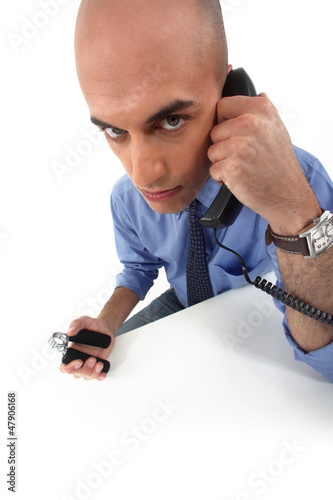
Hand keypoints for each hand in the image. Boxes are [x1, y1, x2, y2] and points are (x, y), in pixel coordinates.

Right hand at [60, 316, 114, 380]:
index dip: (69, 367)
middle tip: (92, 359)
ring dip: (93, 372)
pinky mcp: (98, 365)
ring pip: (87, 375)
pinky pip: (97, 376)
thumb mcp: (84, 321)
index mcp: (72, 351)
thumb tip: (70, 332)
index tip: (78, 362)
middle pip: (76, 373)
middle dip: (84, 369)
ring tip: (99, 362)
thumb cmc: (92, 325)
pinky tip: (102, 372)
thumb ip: (76, 324)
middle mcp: (79, 359)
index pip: (64, 366)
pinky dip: (99, 376)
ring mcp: (89, 363)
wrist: (106, 328)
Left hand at [208, 93, 320, 233]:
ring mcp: (240, 145)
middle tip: (244, 156)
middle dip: (223, 145)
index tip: (235, 134)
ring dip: (222, 162)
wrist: (286, 194)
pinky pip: (213, 169)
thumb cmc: (279, 164)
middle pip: (214, 131)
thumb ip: (261, 111)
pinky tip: (239, 178)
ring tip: (243, 167)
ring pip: (212, 150)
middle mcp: (251, 123)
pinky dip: (222, 177)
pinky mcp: (232, 166)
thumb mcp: (277, 128)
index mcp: (261, 108)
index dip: (225, 122)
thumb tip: (256, 94)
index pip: (222, 105)